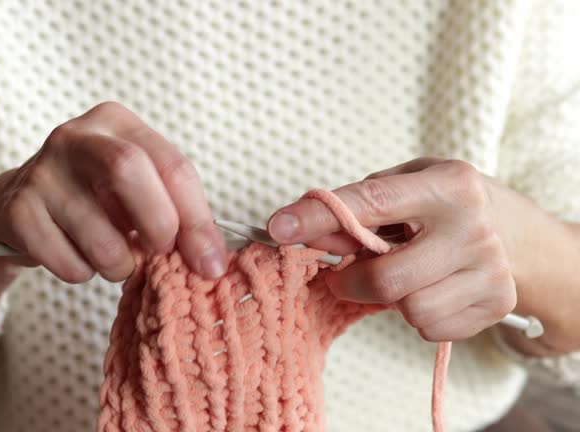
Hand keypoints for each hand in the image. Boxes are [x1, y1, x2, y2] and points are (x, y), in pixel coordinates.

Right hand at [0, 102, 226, 327]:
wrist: (20, 210)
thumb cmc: (94, 200)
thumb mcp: (138, 193)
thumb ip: (177, 215)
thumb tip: (211, 262)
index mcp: (116, 123)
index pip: (172, 165)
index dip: (198, 220)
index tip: (210, 263)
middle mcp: (74, 136)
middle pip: (129, 170)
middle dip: (158, 226)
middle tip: (158, 253)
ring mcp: (40, 172)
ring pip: (101, 237)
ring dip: (119, 265)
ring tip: (112, 256)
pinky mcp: (16, 211)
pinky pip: (69, 264)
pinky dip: (83, 274)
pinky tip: (75, 255)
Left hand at [267, 158, 516, 341]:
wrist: (519, 233)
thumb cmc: (445, 204)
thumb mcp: (405, 186)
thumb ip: (355, 208)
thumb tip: (304, 234)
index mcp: (449, 185)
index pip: (371, 203)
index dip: (318, 218)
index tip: (278, 227)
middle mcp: (474, 228)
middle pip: (385, 278)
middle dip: (351, 281)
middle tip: (344, 273)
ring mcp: (491, 271)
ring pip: (408, 309)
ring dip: (389, 297)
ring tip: (403, 272)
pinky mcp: (496, 305)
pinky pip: (429, 329)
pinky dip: (416, 314)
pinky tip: (429, 288)